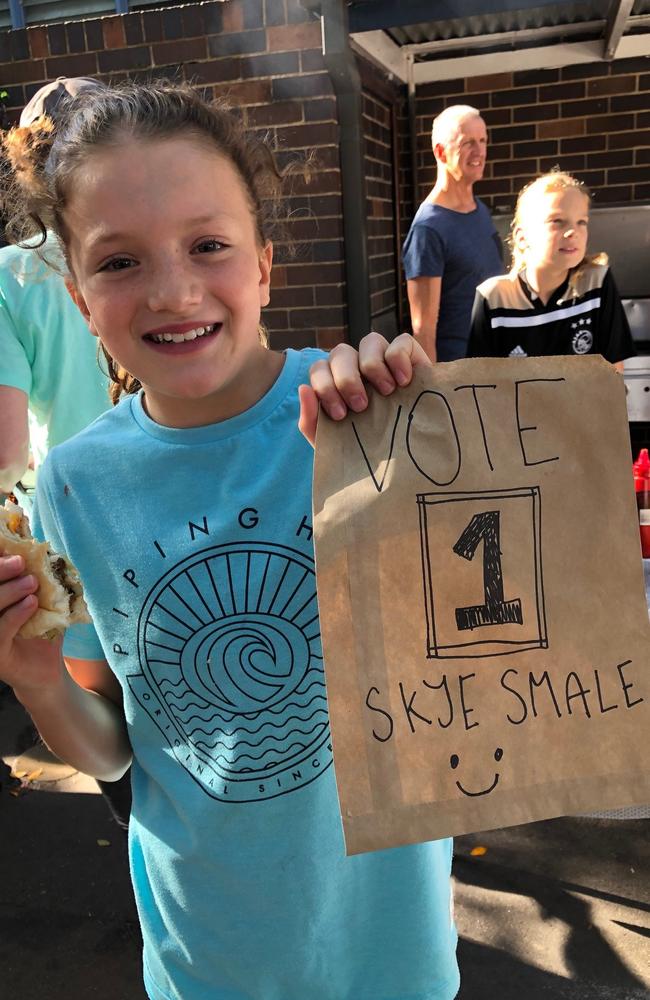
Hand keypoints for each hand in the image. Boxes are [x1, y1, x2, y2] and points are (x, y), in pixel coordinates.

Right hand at [0, 555, 64, 698]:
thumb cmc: (43, 631)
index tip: (8, 548)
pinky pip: (0, 630)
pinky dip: (15, 613)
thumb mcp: (44, 601)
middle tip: (20, 562)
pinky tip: (31, 603)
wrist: (48, 671)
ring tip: (32, 582)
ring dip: (8, 590)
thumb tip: (44, 548)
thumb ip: (41, 578)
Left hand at [298, 333, 431, 446]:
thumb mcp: (336, 443)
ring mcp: (385, 359)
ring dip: (372, 366)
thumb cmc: (371, 451)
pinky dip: (399, 358)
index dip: (325, 387)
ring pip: (370, 340)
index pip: (320, 369)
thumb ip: (312, 421)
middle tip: (361, 406)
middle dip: (346, 379)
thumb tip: (304, 389)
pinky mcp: (412, 357)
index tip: (340, 415)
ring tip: (386, 392)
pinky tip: (403, 382)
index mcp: (338, 382)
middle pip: (341, 352)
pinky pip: (401, 342)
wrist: (413, 460)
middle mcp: (359, 366)